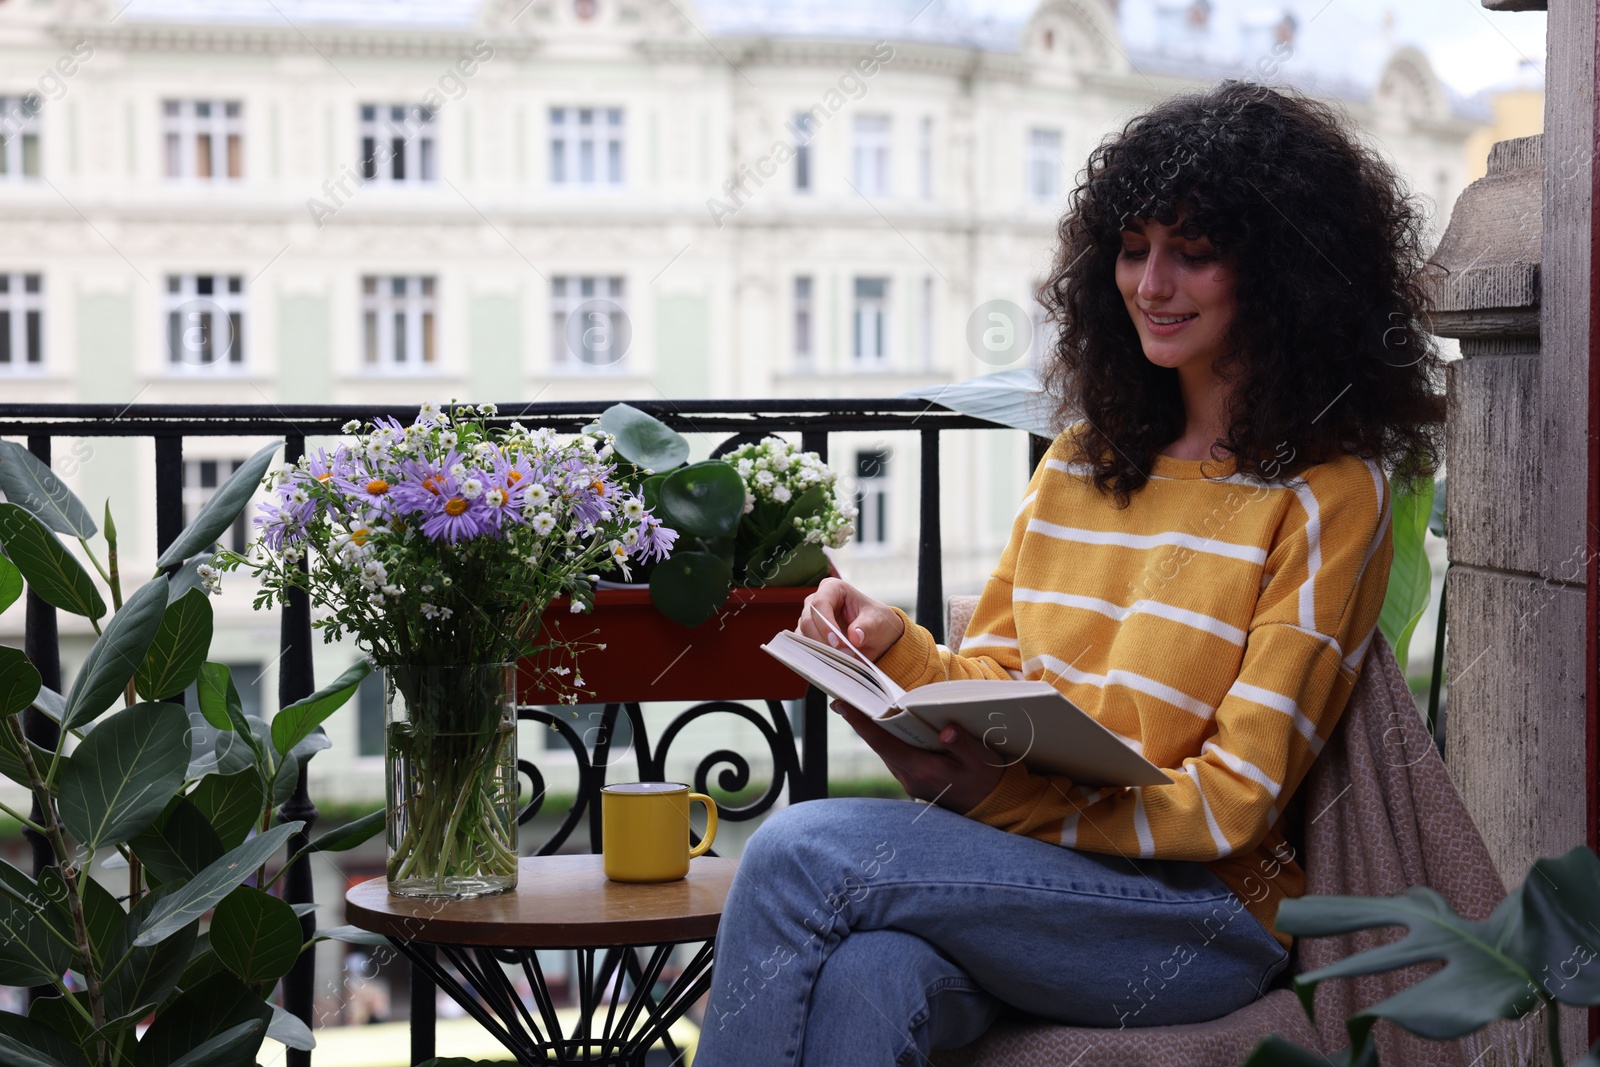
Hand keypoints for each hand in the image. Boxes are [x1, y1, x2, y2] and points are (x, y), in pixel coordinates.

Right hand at [799, 578, 905, 662]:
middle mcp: (816, 601)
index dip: (825, 624)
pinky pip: (804, 647)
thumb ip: (867, 628)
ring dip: (820, 649)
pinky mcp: (808, 635)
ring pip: (803, 635)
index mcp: (832, 588)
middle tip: (843, 654)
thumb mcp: (878, 623)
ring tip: (842, 659)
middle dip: (823, 640)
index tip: (837, 643)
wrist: (877, 636)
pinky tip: (831, 662)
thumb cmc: (877, 622)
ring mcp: (810, 618)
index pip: (820, 604)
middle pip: (807, 620)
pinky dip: (816, 655)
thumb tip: (854, 637)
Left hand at [836, 701, 1006, 812]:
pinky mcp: (913, 780)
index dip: (861, 724)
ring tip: (863, 704)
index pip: (883, 744)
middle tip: (846, 696)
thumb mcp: (980, 760)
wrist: (991, 807)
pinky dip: (889, 739)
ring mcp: (909, 782)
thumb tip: (948, 730)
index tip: (841, 705)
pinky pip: (895, 755)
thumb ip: (963, 745)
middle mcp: (910, 778)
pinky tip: (888, 724)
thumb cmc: (985, 780)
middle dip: (863, 721)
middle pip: (879, 745)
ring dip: (875, 730)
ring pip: (886, 750)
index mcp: (922, 770)